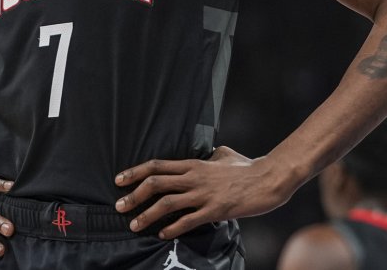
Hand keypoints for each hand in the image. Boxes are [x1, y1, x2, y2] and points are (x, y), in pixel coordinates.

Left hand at [113, 146, 290, 238]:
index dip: (135, 172)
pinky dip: (172, 227)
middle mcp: (194, 178)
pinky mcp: (215, 210)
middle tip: (119, 207)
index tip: (119, 180)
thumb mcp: (225, 155)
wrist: (268, 179)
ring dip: (147, 214)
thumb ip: (211, 155)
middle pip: (156, 184)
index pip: (157, 166)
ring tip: (134, 225)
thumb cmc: (247, 167)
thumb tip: (207, 153)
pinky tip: (162, 233)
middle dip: (133, 195)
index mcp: (194, 164)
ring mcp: (204, 194)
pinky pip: (188, 220)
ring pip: (167, 203)